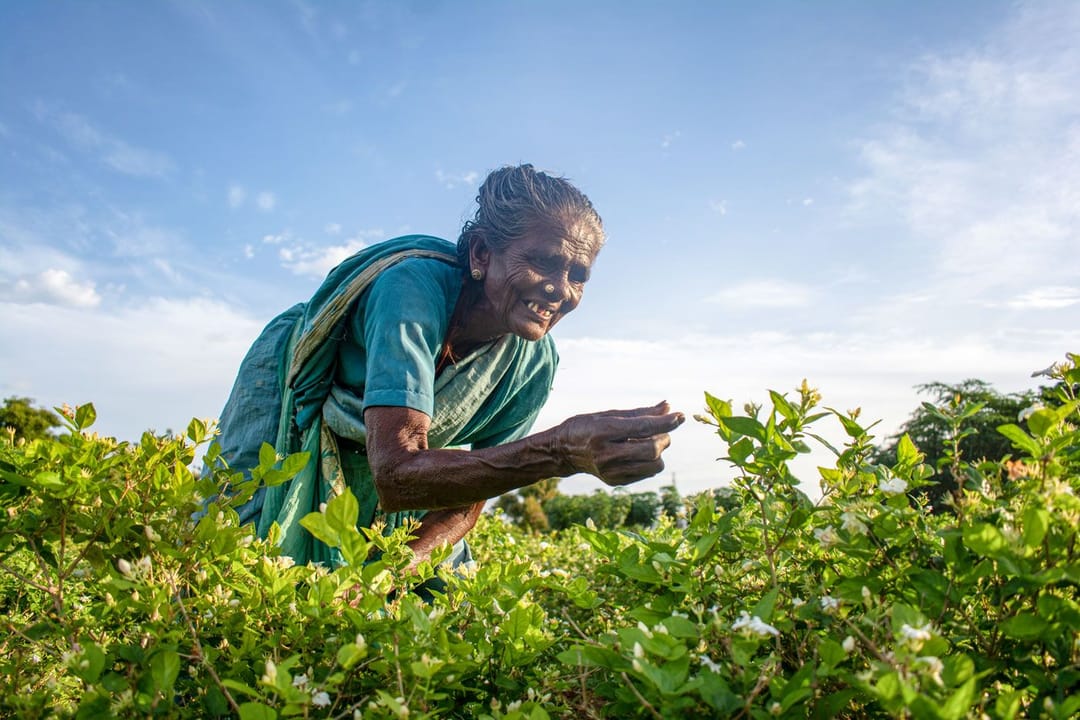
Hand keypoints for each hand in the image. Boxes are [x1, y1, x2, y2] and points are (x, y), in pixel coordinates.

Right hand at [556, 401, 684, 485]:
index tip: (680, 415)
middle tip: (661, 431)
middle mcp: (606, 455)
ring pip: (654, 465)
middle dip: (664, 438)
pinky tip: (637, 453)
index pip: (643, 428)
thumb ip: (640, 413)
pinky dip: (649, 461)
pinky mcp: (616, 482)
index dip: (665, 422)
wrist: (563, 452)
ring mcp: (611, 472)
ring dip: (659, 452)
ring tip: (648, 442)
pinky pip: (646, 473)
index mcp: (603, 432)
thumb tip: (668, 407)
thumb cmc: (587, 426)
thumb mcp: (609, 414)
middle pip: (652, 450)